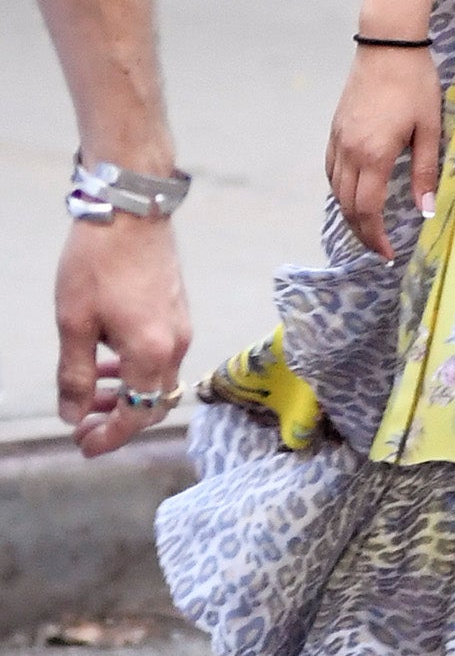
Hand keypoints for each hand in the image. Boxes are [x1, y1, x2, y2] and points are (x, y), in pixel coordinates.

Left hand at [56, 215, 191, 456]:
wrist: (131, 210)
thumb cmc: (98, 263)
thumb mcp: (74, 323)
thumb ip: (75, 375)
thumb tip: (71, 414)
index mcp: (151, 353)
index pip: (136, 416)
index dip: (109, 437)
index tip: (82, 445)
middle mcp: (175, 345)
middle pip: (153, 404)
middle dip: (119, 421)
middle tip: (83, 425)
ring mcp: (181, 326)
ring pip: (157, 379)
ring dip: (126, 395)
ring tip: (92, 393)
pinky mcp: (178, 310)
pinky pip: (161, 356)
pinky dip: (136, 369)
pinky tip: (109, 357)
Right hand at [328, 48, 443, 255]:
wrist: (388, 45)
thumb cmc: (415, 85)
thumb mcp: (429, 129)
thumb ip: (424, 172)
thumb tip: (424, 210)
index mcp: (374, 155)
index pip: (367, 210)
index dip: (375, 236)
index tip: (387, 253)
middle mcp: (350, 151)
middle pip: (347, 205)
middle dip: (361, 232)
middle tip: (378, 248)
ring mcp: (339, 139)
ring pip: (336, 189)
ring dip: (349, 213)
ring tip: (366, 227)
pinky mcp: (335, 128)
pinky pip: (331, 169)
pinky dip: (339, 190)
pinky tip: (352, 193)